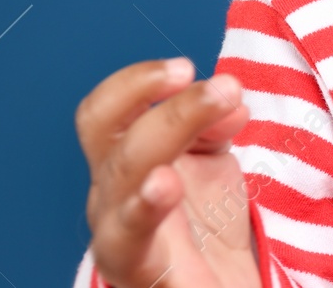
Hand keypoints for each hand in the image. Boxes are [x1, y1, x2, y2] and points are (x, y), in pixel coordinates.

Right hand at [76, 57, 260, 287]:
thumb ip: (214, 121)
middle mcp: (110, 198)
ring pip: (122, 182)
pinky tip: (164, 184)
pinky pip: (129, 243)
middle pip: (120, 142)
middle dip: (175, 109)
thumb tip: (227, 93)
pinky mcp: (141, 276)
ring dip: (166, 138)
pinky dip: (144, 209)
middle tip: (226, 88)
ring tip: (211, 112)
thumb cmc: (204, 225)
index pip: (105, 111)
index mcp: (121, 162)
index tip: (185, 67)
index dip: (137, 83)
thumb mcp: (211, 160)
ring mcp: (120, 238)